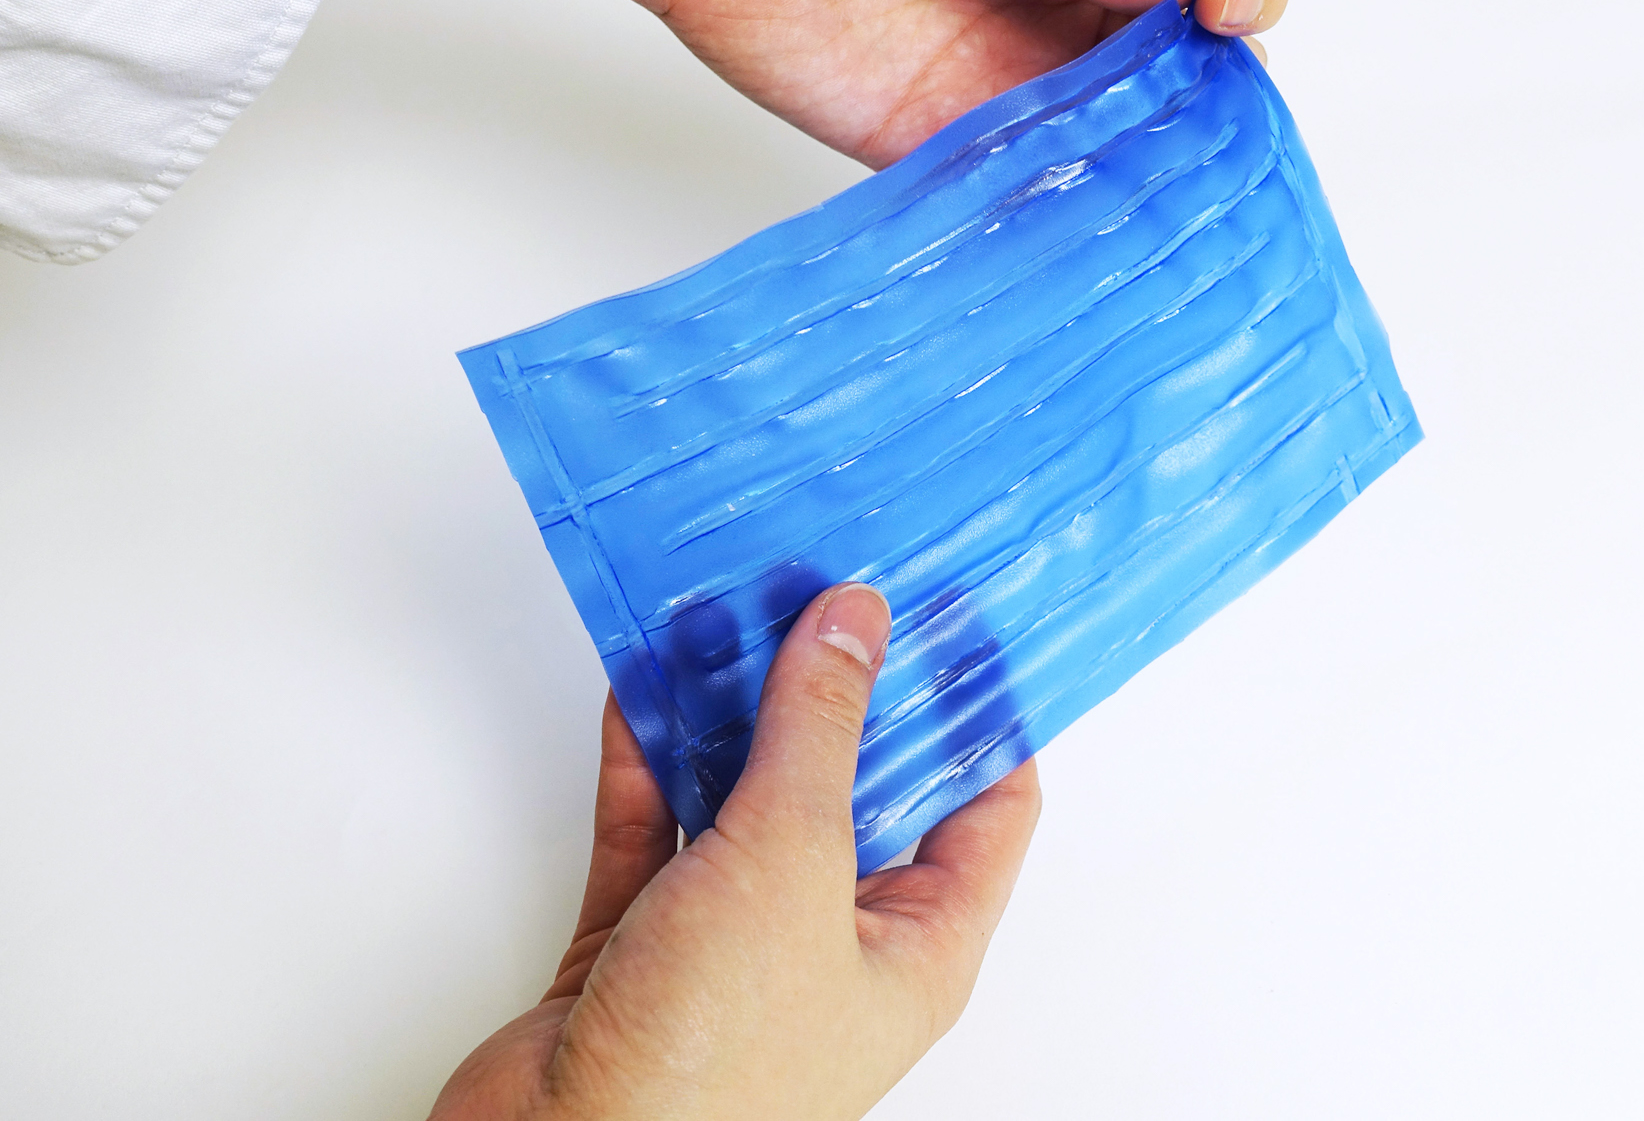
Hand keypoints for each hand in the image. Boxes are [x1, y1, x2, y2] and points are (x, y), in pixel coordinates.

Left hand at [356, 0, 1288, 165]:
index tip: (1230, 15)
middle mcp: (1056, 7)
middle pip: (1174, 73)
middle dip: (1210, 101)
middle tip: (1211, 120)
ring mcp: (1002, 82)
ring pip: (1110, 142)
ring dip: (1147, 167)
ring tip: (1165, 186)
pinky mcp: (937, 147)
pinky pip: (1018, 192)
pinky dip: (1059, 215)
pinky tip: (1087, 225)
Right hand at [430, 583, 1040, 1119]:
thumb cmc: (708, 1071)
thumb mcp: (792, 864)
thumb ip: (818, 734)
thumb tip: (853, 625)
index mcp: (917, 945)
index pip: (987, 806)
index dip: (979, 711)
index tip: (956, 618)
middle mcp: (833, 941)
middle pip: (857, 787)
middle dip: (838, 689)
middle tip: (827, 589)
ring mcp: (736, 942)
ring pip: (746, 796)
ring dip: (731, 711)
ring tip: (730, 610)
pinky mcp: (643, 943)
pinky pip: (654, 825)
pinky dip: (645, 757)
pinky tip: (640, 685)